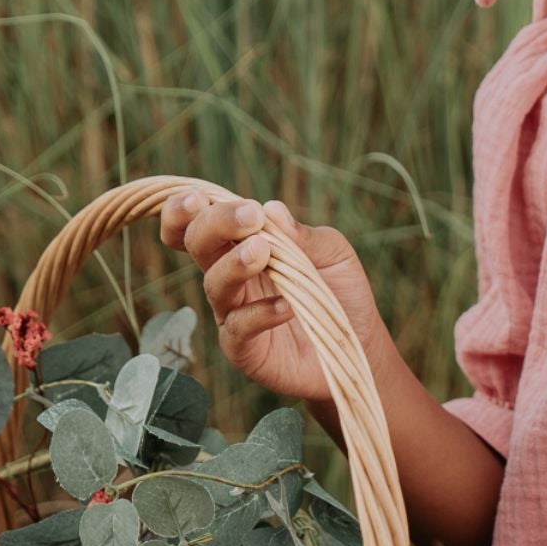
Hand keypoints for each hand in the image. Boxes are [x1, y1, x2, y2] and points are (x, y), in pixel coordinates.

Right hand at [159, 190, 393, 405]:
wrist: (360, 343)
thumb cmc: (340, 291)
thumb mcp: (333, 253)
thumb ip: (304, 235)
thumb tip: (272, 208)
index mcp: (242, 245)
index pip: (198, 223)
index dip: (185, 209)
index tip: (199, 197)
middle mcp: (230, 276)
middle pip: (198, 245)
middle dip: (214, 225)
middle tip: (248, 216)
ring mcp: (233, 313)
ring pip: (214, 284)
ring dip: (234, 264)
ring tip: (261, 251)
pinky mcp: (245, 349)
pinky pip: (240, 328)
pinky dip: (260, 313)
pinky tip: (287, 305)